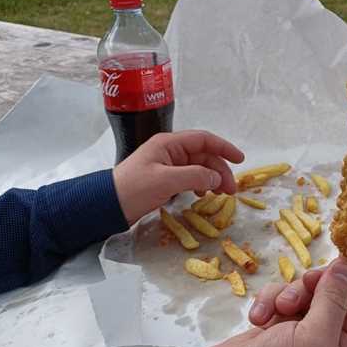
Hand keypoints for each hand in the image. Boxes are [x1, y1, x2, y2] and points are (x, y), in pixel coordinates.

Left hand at [113, 130, 244, 224]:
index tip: (240, 160)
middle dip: (220, 170)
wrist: (106, 206)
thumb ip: (195, 176)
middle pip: (204, 155)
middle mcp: (170, 151)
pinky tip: (202, 194)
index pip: (204, 139)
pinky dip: (201, 184)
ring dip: (212, 178)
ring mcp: (167, 165)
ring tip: (220, 194)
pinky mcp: (164, 180)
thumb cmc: (134, 189)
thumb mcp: (166, 181)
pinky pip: (190, 177)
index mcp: (169, 143)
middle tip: (230, 190)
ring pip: (199, 167)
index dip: (224, 148)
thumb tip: (217, 178)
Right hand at [193, 258, 346, 346]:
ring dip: (288, 294)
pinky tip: (257, 319)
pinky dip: (268, 302)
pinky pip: (277, 300)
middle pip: (333, 295)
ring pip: (303, 294)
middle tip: (306, 280)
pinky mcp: (271, 331)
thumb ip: (334, 301)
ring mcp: (297, 337)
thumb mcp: (313, 339)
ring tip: (278, 310)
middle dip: (317, 285)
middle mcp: (326, 345)